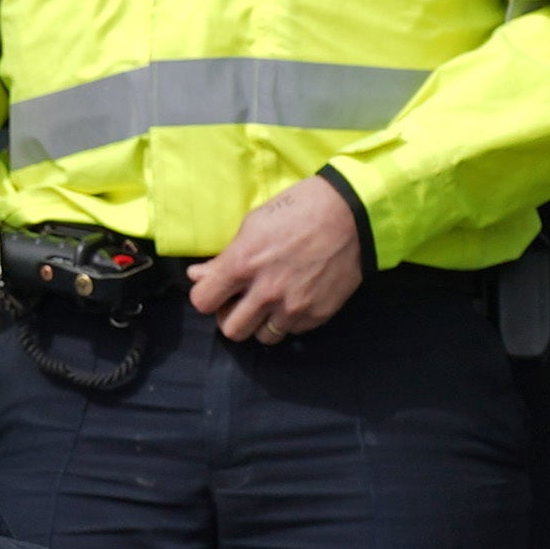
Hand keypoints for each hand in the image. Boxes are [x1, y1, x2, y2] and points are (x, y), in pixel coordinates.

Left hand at [183, 175, 366, 346]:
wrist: (351, 216)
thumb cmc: (297, 210)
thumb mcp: (253, 224)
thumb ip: (224, 257)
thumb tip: (198, 276)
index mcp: (242, 264)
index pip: (202, 302)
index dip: (206, 296)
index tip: (216, 290)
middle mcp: (266, 292)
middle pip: (231, 330)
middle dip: (231, 317)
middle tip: (241, 301)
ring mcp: (293, 307)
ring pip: (262, 337)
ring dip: (261, 323)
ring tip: (269, 302)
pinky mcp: (317, 315)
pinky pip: (291, 331)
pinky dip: (288, 320)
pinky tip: (294, 298)